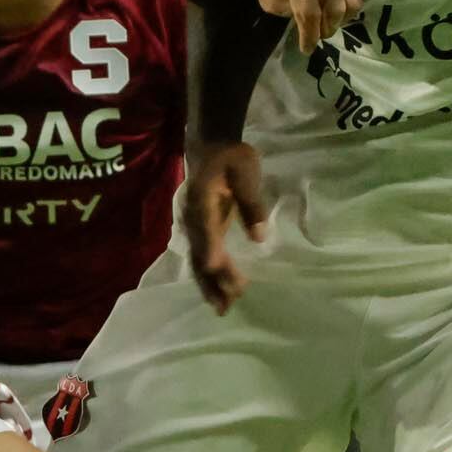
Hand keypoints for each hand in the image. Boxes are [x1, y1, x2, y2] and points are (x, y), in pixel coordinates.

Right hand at [182, 139, 271, 314]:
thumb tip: (260, 237)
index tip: (220, 272)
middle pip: (198, 252)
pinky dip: (208, 274)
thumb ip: (251, 203)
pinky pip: (200, 254)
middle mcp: (191, 216)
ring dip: (208, 283)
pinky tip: (217, 290)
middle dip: (211, 280)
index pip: (206, 230)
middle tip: (226, 305)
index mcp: (201, 200)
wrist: (211, 142)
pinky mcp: (199, 228)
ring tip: (222, 308)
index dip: (212, 252)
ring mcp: (193, 224)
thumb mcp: (246, 171)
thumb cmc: (231, 155)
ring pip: (197, 258)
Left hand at [239, 0, 362, 48]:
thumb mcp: (269, 1)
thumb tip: (312, 27)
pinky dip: (348, 7)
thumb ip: (291, 13)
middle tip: (316, 34)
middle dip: (326, 29)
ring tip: (325, 22)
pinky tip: (335, 10)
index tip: (307, 49)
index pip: (310, 12)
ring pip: (352, 2)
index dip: (310, 35)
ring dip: (340, 19)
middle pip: (335, 9)